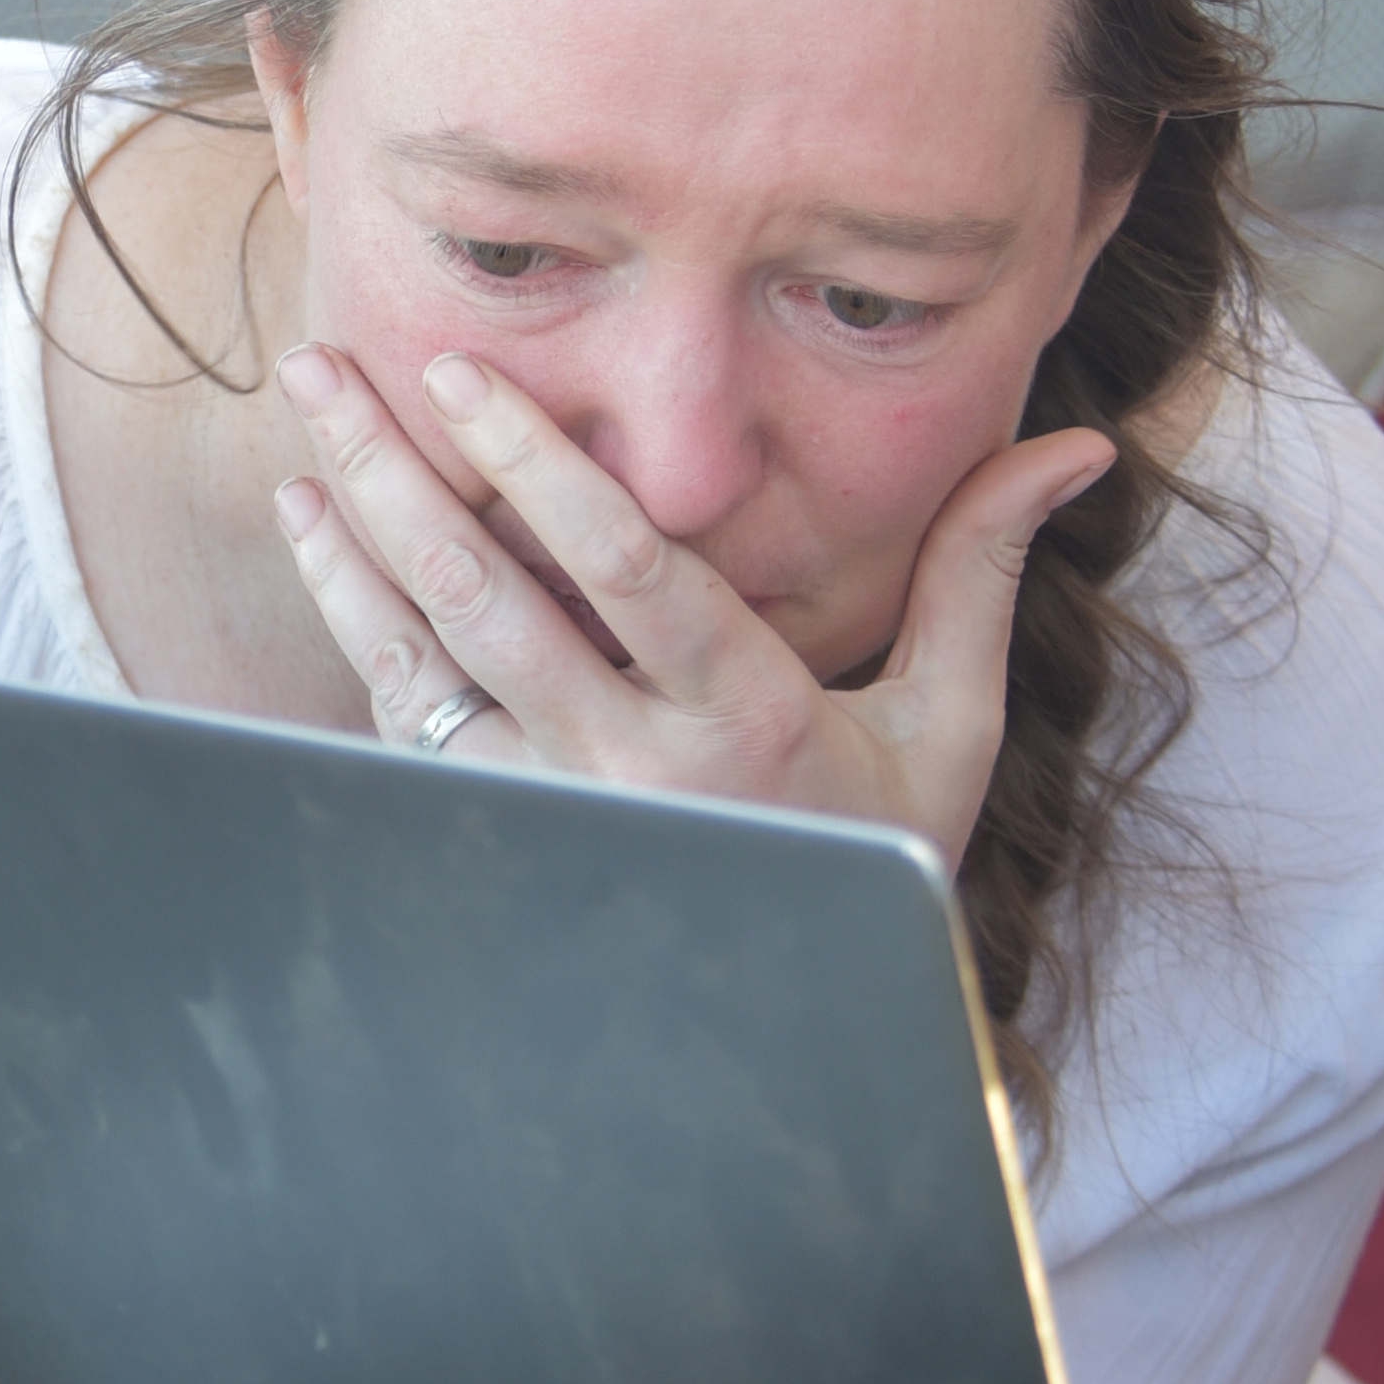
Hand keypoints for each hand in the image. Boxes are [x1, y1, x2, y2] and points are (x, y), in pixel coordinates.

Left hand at [270, 342, 1111, 867]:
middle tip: (332, 366)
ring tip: (307, 425)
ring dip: (351, 538)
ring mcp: (551, 810)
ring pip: (421, 659)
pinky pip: (402, 720)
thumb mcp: (952, 717)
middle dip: (398, 472)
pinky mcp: (498, 835)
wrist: (800, 1017)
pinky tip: (319, 534)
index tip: (464, 376)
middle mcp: (630, 768)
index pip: (626, 571)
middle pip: (486, 600)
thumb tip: (1076, 446)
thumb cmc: (881, 848)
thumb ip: (981, 568)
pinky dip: (352, 621)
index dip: (538, 467)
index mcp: (745, 719)